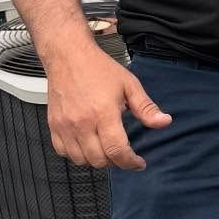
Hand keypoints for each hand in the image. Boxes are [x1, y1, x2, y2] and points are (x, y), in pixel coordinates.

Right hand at [46, 46, 170, 169]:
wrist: (68, 56)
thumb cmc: (98, 68)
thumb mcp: (129, 85)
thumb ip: (146, 108)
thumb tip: (164, 122)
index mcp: (103, 113)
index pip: (117, 151)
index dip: (130, 162)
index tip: (138, 162)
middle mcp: (82, 122)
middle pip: (100, 160)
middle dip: (115, 162)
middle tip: (123, 152)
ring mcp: (65, 125)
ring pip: (81, 160)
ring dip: (96, 160)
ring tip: (106, 149)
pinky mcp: (54, 125)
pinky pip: (64, 152)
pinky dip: (77, 154)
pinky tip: (87, 145)